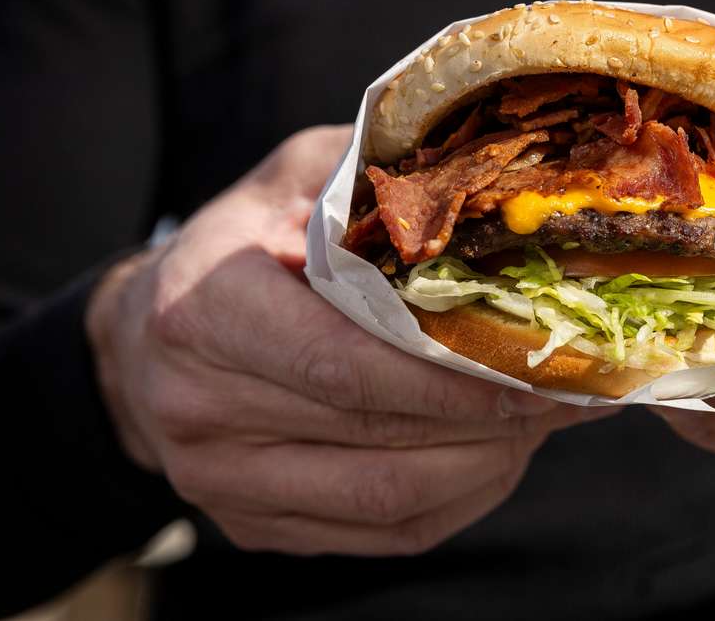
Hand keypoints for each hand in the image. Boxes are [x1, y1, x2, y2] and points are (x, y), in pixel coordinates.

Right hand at [88, 126, 607, 554]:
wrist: (144, 338)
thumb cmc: (240, 243)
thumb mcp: (293, 180)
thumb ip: (377, 182)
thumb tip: (497, 187)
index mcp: (205, 311)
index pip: (344, 365)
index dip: (447, 378)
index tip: (532, 369)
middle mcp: (200, 408)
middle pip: (376, 435)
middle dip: (489, 419)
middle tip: (570, 390)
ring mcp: (222, 481)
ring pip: (386, 497)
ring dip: (486, 464)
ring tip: (544, 420)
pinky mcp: (254, 525)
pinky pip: (379, 533)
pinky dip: (457, 498)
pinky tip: (498, 454)